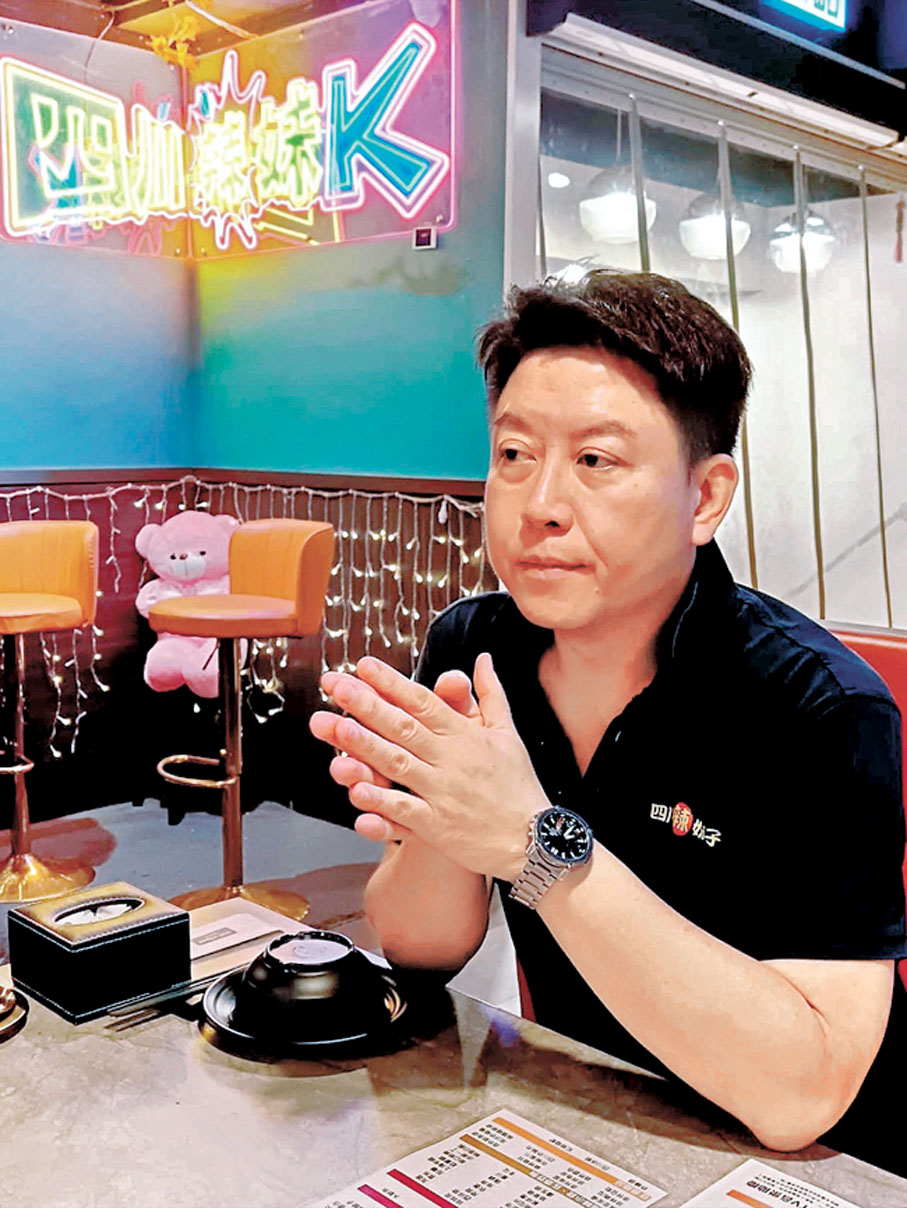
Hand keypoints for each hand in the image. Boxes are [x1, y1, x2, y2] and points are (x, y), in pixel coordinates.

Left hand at [309, 653, 548, 878]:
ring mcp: (443, 792)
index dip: (392, 682)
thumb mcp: (508, 732)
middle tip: (336, 686)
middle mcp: (452, 759)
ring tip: (338, 729)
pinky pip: (405, 812)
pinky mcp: (438, 826)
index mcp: (466, 734)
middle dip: (367, 705)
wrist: (534, 840)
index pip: (423, 701)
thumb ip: (490, 693)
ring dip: (366, 746)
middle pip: (403, 727)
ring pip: (399, 764)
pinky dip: (381, 803)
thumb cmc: (518, 784)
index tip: (363, 665)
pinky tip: (356, 793)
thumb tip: (482, 657)